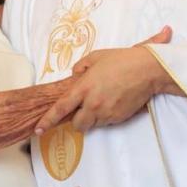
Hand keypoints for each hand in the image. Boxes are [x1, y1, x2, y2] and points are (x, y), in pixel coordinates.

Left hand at [35, 26, 172, 133]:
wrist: (147, 70)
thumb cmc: (121, 60)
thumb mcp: (95, 57)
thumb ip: (80, 67)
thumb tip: (75, 76)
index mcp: (83, 88)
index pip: (60, 109)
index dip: (48, 121)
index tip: (38, 129)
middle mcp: (92, 104)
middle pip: (77, 124)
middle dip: (77, 119)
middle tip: (83, 108)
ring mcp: (106, 113)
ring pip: (92, 124)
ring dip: (92, 117)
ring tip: (103, 100)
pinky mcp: (119, 118)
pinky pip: (107, 122)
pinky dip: (106, 115)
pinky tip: (114, 101)